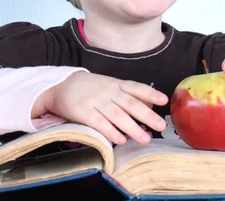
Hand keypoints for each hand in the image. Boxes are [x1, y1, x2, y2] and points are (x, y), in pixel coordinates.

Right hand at [40, 72, 167, 144]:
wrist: (60, 86)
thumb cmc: (91, 88)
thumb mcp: (110, 85)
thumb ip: (129, 93)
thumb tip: (152, 103)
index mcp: (115, 84)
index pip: (135, 87)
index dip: (150, 93)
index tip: (164, 100)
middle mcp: (107, 92)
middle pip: (129, 104)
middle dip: (146, 115)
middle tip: (161, 126)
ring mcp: (95, 102)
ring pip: (116, 115)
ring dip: (132, 128)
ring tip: (145, 139)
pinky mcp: (83, 112)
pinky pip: (99, 123)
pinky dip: (110, 132)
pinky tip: (120, 140)